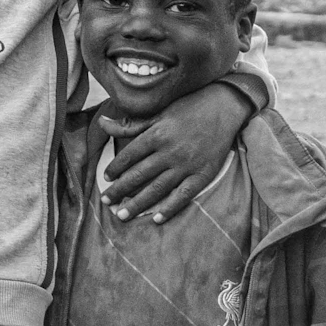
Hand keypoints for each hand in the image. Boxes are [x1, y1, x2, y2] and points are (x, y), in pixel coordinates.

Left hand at [98, 83, 252, 222]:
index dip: (115, 168)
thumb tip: (102, 122)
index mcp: (156, 134)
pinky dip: (170, 208)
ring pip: (157, 188)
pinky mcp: (203, 174)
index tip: (105, 179)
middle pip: (139, 175)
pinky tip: (156, 218)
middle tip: (105, 202)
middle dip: (120, 190)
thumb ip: (130, 125)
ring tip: (122, 215)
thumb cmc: (187, 109)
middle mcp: (170, 151)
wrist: (224, 107)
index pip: (129, 156)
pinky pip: (184, 195)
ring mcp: (187, 165)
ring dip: (138, 203)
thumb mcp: (157, 114)